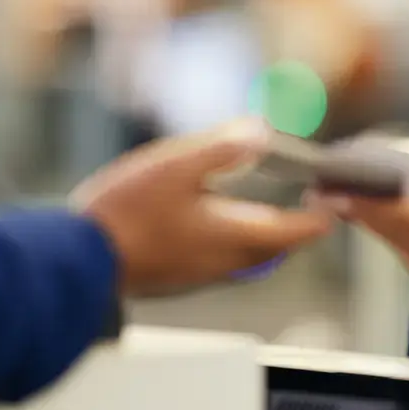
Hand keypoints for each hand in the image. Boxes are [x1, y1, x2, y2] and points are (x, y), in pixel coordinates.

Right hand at [71, 118, 331, 295]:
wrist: (77, 261)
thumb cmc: (125, 213)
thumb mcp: (175, 166)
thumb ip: (221, 149)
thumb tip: (261, 131)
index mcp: (235, 235)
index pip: (298, 231)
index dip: (322, 215)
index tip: (332, 196)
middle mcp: (227, 262)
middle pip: (280, 249)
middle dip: (299, 227)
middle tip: (309, 203)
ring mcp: (204, 274)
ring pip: (254, 259)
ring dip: (270, 235)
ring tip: (271, 210)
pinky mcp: (182, 278)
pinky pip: (227, 263)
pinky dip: (240, 243)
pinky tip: (220, 224)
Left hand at [314, 176, 408, 309]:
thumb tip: (394, 170)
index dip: (369, 203)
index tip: (336, 192)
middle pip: (392, 228)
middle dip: (355, 208)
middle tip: (321, 191)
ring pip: (393, 242)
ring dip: (368, 220)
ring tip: (341, 199)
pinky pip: (405, 255)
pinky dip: (392, 236)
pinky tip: (382, 221)